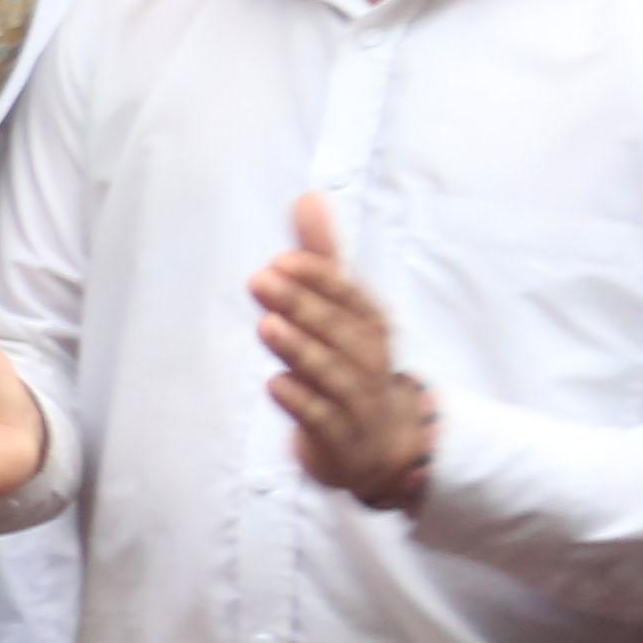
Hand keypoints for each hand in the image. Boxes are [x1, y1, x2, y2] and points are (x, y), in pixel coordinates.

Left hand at [255, 193, 435, 513]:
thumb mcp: (339, 309)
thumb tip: (308, 198)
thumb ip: (320, 257)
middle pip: (340, 331)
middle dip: (303, 306)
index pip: (350, 297)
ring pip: (333, 374)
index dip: (319, 278)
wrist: (380, 444)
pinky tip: (275, 384)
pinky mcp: (340, 438)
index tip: (283, 259)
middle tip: (261, 281)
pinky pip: (323, 420)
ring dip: (301, 350)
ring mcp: (357, 401)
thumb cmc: (350, 362)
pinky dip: (302, 402)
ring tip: (267, 326)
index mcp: (370, 325)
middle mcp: (369, 360)